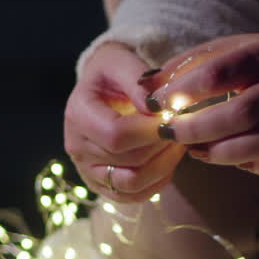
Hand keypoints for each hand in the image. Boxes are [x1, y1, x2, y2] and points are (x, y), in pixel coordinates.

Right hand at [65, 43, 187, 201]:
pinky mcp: (100, 184)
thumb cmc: (112, 74)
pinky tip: (166, 161)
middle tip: (181, 127)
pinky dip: (156, 183)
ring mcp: (87, 169)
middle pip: (128, 160)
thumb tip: (158, 108)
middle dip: (163, 145)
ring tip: (176, 144)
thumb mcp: (121, 62)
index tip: (174, 117)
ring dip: (163, 166)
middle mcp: (77, 146)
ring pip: (131, 183)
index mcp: (78, 114)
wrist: (100, 89)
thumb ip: (139, 81)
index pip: (116, 135)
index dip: (152, 131)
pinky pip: (131, 196)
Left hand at [139, 27, 258, 177]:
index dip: (182, 91)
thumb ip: (185, 66)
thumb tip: (143, 87)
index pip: (218, 74)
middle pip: (242, 114)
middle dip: (197, 129)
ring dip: (223, 153)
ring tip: (195, 151)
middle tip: (169, 133)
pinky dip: (257, 167)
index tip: (155, 104)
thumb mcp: (225, 49)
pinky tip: (234, 160)